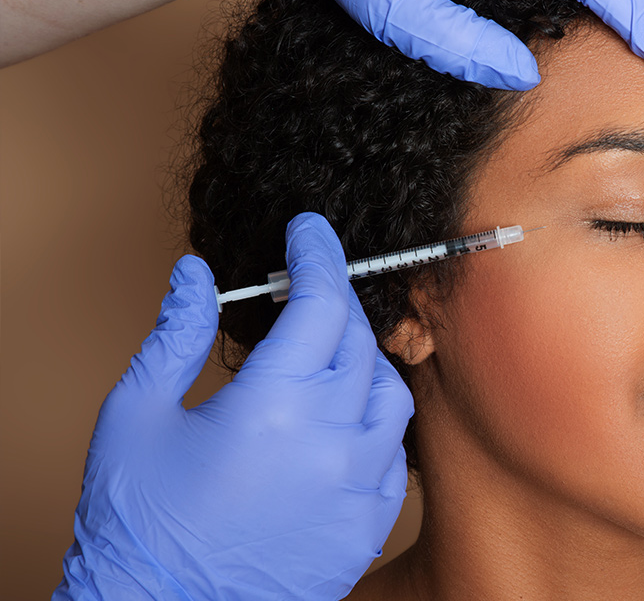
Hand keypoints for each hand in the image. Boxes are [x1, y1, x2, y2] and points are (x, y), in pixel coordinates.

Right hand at [54, 213, 412, 599]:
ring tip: (321, 360)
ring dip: (361, 363)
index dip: (317, 255)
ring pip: (390, 395)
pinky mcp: (368, 527)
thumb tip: (194, 276)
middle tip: (302, 294)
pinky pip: (395, 456)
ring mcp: (358, 489)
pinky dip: (374, 426)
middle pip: (358, 341)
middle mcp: (331, 442)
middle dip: (333, 305)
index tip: (309, 230)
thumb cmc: (138, 522)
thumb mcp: (135, 414)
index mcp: (274, 405)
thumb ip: (174, 335)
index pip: (321, 302)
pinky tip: (340, 425)